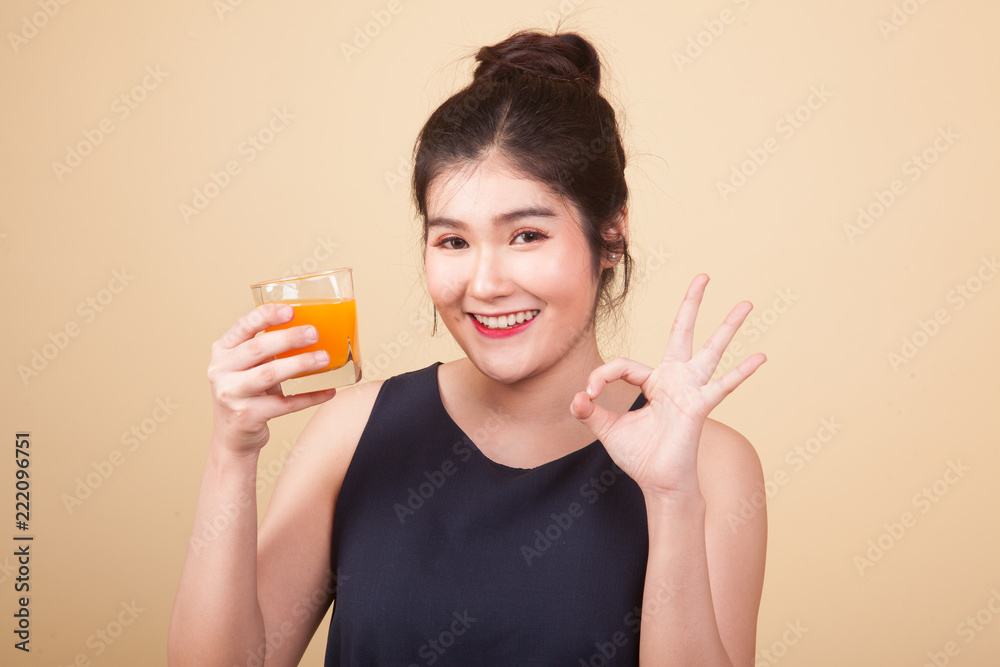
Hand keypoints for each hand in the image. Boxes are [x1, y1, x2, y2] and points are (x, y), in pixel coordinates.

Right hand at [206, 303, 337, 455]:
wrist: (233, 438)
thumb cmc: (247, 394)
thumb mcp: (248, 367)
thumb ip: (266, 349)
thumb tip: (310, 329)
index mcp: (222, 351)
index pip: (243, 326)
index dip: (267, 315)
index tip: (291, 310)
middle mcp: (221, 370)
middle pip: (258, 349)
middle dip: (289, 338)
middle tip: (314, 333)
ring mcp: (230, 394)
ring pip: (269, 374)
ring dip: (300, 364)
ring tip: (323, 358)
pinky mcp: (245, 416)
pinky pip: (283, 404)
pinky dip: (308, 397)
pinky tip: (328, 391)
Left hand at [570, 274, 765, 499]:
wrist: (658, 483)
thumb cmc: (639, 456)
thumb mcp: (606, 430)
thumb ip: (591, 411)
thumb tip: (577, 397)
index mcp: (653, 382)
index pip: (624, 364)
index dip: (602, 376)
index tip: (589, 395)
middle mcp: (675, 380)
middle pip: (682, 332)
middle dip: (691, 304)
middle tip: (703, 276)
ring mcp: (690, 390)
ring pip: (710, 350)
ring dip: (727, 327)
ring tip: (746, 304)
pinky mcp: (699, 405)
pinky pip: (723, 385)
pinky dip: (742, 372)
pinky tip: (761, 357)